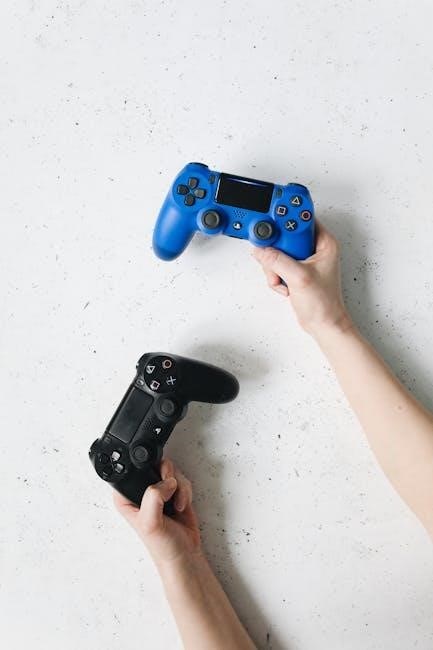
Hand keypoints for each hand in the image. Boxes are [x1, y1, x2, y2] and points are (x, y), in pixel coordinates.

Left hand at [113, 458, 201, 567]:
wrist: (184, 554)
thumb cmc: (162, 545)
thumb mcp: (150, 522)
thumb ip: (153, 497)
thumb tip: (166, 482)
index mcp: (125, 499)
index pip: (129, 472)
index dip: (143, 472)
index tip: (156, 483)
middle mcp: (140, 493)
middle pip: (153, 465)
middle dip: (167, 476)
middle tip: (170, 489)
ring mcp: (158, 493)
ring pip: (170, 470)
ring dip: (178, 486)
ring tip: (176, 503)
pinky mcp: (173, 493)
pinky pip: (181, 479)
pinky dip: (185, 490)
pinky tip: (181, 505)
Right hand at [252, 221, 351, 336]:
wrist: (323, 324)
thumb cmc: (324, 304)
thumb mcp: (299, 278)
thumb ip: (278, 261)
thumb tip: (262, 250)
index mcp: (324, 242)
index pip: (300, 219)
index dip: (285, 220)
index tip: (271, 222)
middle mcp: (313, 248)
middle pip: (284, 236)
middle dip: (276, 252)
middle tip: (277, 262)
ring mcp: (302, 260)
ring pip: (276, 251)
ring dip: (274, 268)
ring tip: (284, 281)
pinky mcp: (293, 270)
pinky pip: (275, 265)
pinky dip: (275, 277)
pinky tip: (286, 287)